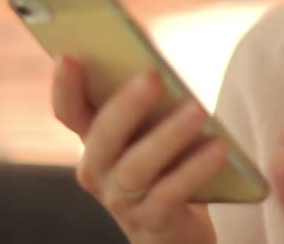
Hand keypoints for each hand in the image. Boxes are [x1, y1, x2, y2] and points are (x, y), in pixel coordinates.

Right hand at [52, 56, 221, 243]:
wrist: (175, 228)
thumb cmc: (165, 164)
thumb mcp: (150, 129)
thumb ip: (148, 100)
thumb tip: (158, 64)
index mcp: (94, 140)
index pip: (68, 111)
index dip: (64, 87)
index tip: (68, 57)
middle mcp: (99, 171)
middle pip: (103, 137)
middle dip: (126, 106)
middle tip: (152, 76)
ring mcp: (122, 200)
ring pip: (137, 167)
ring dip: (168, 135)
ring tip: (199, 109)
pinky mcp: (152, 222)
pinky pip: (170, 194)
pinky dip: (194, 169)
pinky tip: (218, 148)